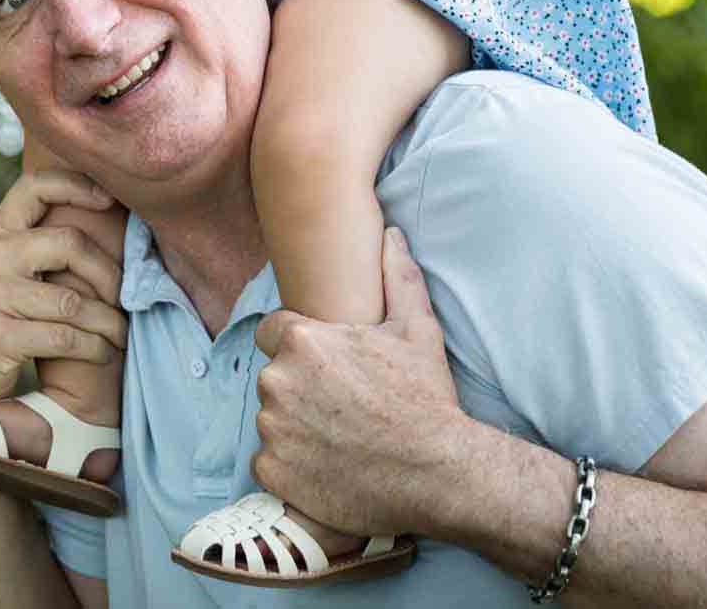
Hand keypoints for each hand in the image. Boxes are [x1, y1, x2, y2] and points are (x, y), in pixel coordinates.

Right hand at [0, 168, 127, 408]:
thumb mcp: (1, 271)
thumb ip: (34, 246)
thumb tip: (102, 218)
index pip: (35, 187)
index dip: (76, 185)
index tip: (109, 200)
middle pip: (69, 244)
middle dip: (110, 274)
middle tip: (127, 298)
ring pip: (73, 302)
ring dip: (108, 322)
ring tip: (121, 334)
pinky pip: (64, 338)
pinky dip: (94, 348)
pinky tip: (103, 353)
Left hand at [250, 229, 468, 534]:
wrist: (435, 471)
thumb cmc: (425, 397)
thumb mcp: (418, 329)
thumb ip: (397, 276)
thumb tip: (390, 235)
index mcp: (302, 341)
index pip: (273, 332)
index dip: (299, 347)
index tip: (326, 367)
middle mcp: (277, 380)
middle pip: (276, 377)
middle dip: (301, 388)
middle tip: (343, 407)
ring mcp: (272, 429)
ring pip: (274, 420)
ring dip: (297, 427)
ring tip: (341, 439)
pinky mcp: (272, 471)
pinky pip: (271, 462)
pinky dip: (293, 465)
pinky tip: (329, 466)